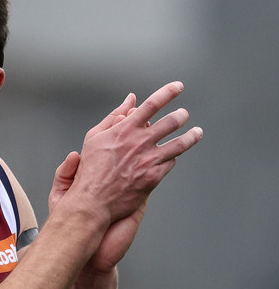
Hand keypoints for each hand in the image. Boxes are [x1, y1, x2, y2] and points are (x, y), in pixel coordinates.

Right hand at [76, 81, 201, 223]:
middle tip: (184, 114)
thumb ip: (114, 115)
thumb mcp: (95, 137)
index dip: (168, 93)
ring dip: (191, 136)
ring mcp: (148, 160)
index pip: (153, 104)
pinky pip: (170, 163)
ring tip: (197, 132)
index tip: (178, 87)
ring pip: (179, 144)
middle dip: (181, 116)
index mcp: (126, 129)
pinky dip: (172, 158)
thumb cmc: (91, 170)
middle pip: (171, 122)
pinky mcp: (153, 177)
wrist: (93, 201)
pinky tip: (173, 157)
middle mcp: (140, 142)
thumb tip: (130, 100)